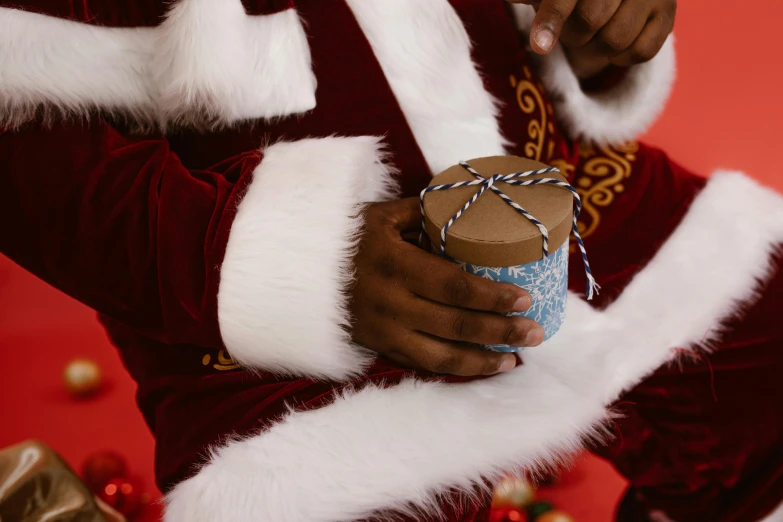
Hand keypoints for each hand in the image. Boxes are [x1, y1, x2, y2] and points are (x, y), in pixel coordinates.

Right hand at [349, 198, 544, 376]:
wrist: (295, 272)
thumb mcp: (381, 215)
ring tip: (515, 359)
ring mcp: (383, 331)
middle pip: (455, 325)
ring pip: (440, 357)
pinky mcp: (378, 347)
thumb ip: (425, 213)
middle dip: (500, 331)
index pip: (453, 287)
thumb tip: (469, 207)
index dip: (491, 297)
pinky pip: (421, 365)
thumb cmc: (343, 238)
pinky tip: (480, 366)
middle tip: (535, 332)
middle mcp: (390, 303)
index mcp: (394, 265)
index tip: (524, 299)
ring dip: (482, 360)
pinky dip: (455, 369)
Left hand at [508, 0, 675, 74]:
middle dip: (572, 34)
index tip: (540, 42)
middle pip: (589, 22)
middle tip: (572, 30)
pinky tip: (614, 41)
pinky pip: (640, 53)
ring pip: (614, 41)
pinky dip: (620, 57)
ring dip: (594, 49)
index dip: (553, 18)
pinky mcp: (668, 14)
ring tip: (592, 35)